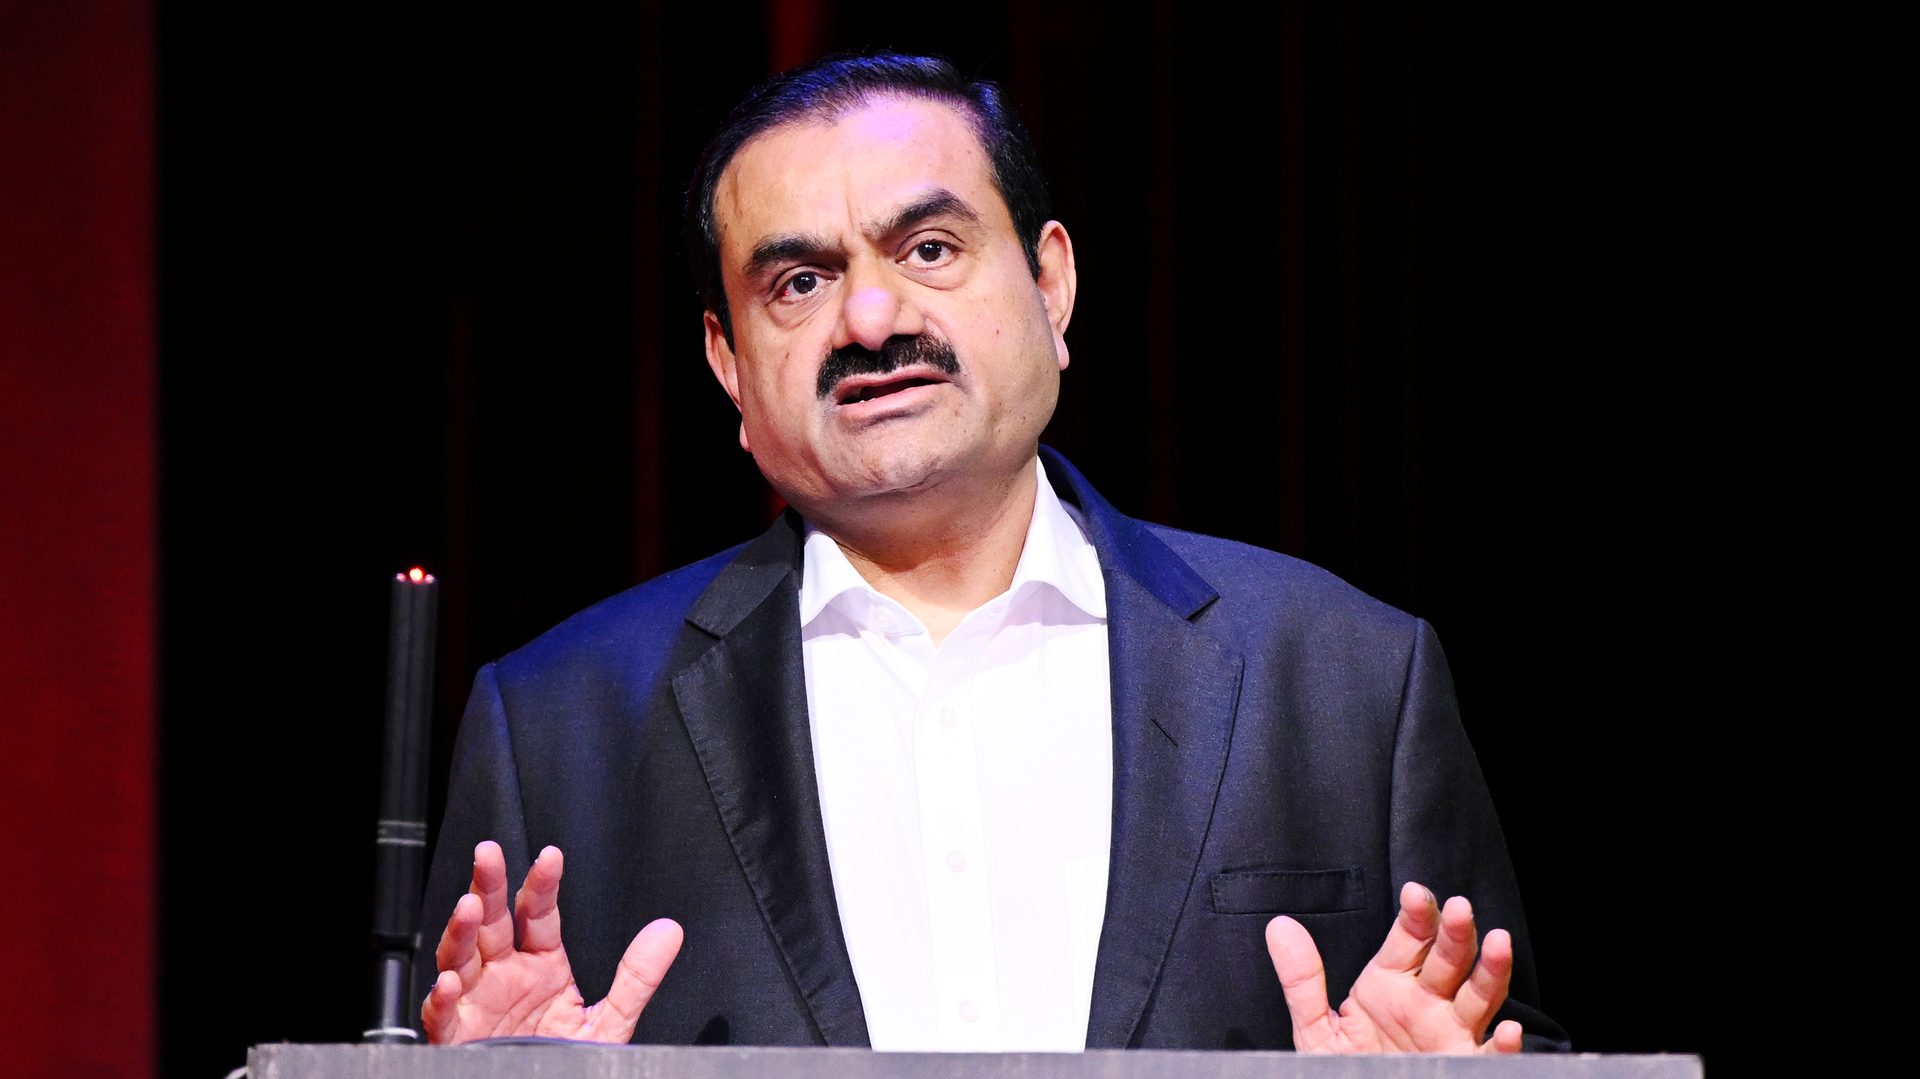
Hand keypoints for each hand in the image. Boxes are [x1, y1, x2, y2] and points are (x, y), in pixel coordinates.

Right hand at [422, 841, 682, 1043]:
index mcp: (542, 967)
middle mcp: (505, 978)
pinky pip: (443, 1017)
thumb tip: (669, 932)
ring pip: (460, 958)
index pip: (539, 914)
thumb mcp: (608, 1022)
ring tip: (469, 906)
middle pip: (492, 922)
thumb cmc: (570, 1062)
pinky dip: (443, 999)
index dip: (542, 884)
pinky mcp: (457, 1038)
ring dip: (461, 932)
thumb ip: (636, 977)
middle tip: (489, 854)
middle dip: (489, 886)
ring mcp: (478, 1005)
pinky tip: (452, 981)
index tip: (551, 857)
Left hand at [1265, 880, 1521, 1053]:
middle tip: (1460, 908)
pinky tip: (1510, 1030)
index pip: (1408, 940)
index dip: (1416, 915)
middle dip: (1456, 933)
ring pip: (1479, 997)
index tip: (1415, 893)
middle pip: (1448, 960)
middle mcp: (1426, 1004)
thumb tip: (1279, 927)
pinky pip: (1490, 1057)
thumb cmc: (1345, 1069)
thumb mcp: (1317, 1030)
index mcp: (1390, 986)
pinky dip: (1504, 1046)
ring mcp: (1449, 1035)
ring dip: (1491, 971)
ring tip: (1499, 943)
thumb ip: (1302, 981)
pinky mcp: (1464, 1065)